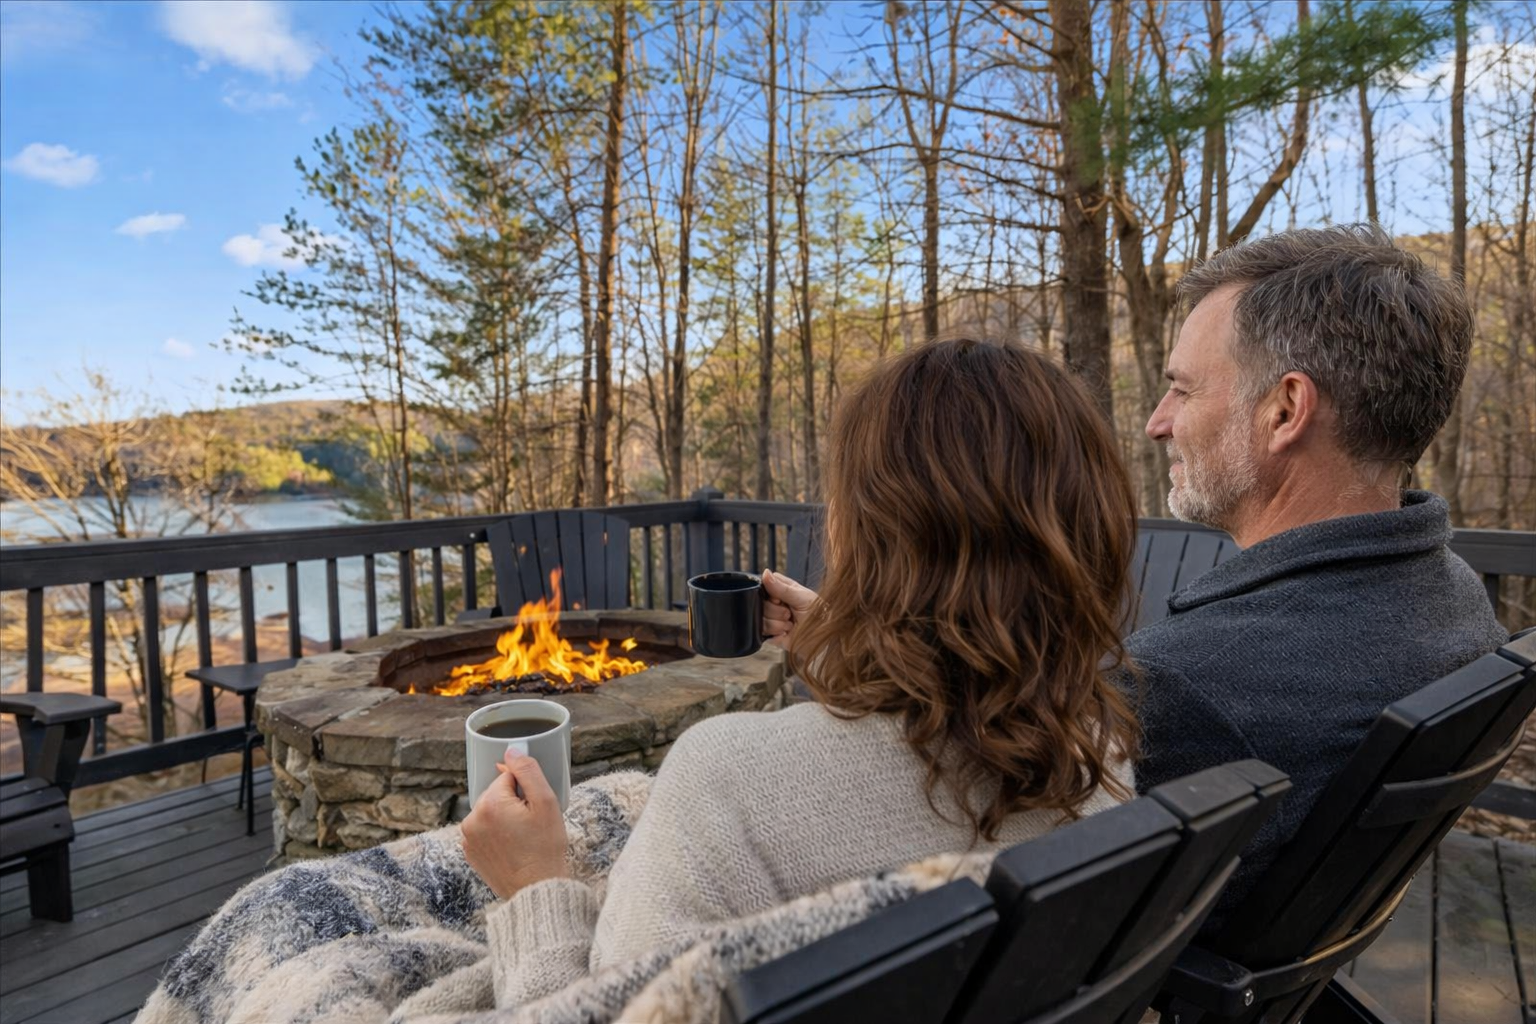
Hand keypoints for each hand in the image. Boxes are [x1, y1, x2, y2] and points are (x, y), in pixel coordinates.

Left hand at [461, 749, 568, 899]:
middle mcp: (472, 818)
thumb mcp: (546, 803)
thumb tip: (511, 750)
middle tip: (531, 825)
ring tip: (522, 838)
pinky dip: (496, 833)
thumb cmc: (545, 848)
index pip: (507, 777)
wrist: (536, 890)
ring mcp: (467, 837)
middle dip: (513, 803)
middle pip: (496, 794)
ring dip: (504, 817)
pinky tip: (512, 847)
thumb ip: (527, 771)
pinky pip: (483, 830)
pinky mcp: (469, 852)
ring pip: (489, 811)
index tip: (535, 809)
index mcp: (490, 803)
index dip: (526, 790)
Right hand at [762, 568, 817, 651]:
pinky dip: (775, 632)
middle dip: (777, 610)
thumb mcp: (803, 598)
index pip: (765, 584)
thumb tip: (766, 573)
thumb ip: (782, 588)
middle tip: (790, 613)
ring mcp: (771, 618)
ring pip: (760, 617)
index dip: (771, 593)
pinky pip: (761, 631)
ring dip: (778, 623)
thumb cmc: (820, 616)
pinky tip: (785, 633)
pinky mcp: (769, 633)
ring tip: (790, 624)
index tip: (781, 599)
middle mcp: (775, 603)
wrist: (825, 641)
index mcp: (783, 589)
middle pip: (760, 602)